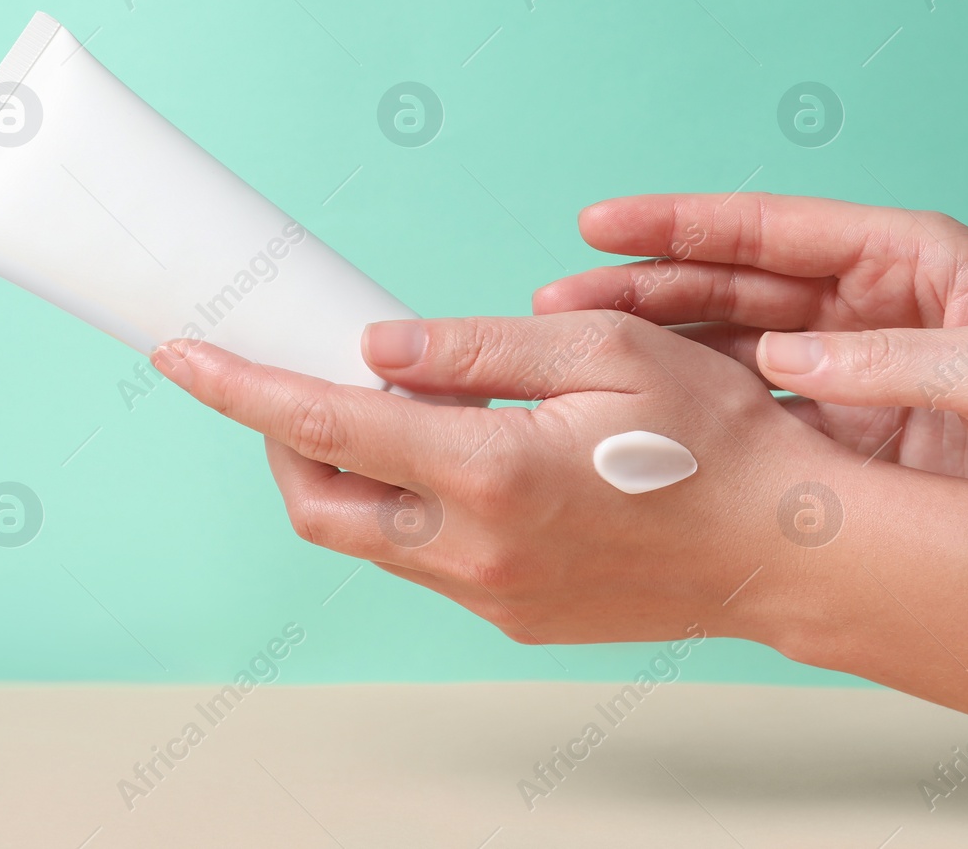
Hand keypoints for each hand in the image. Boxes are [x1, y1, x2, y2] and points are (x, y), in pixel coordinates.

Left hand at [149, 311, 851, 645]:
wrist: (783, 548)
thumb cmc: (716, 441)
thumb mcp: (601, 351)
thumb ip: (472, 350)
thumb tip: (378, 352)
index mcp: (488, 473)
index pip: (324, 425)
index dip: (241, 388)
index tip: (184, 358)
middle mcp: (473, 551)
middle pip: (320, 505)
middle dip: (284, 444)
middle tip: (304, 385)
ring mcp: (492, 596)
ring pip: (372, 539)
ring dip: (354, 478)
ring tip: (402, 414)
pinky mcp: (516, 617)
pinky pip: (429, 564)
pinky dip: (414, 510)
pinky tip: (465, 466)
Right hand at [533, 193, 967, 505]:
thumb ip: (897, 361)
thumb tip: (782, 358)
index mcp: (908, 259)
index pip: (773, 229)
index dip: (682, 225)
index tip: (602, 224)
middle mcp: (868, 303)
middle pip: (734, 284)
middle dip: (647, 288)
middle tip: (560, 301)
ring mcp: (855, 366)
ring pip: (732, 346)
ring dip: (658, 349)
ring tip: (577, 356)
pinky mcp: (854, 430)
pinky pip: (761, 412)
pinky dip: (702, 411)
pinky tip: (644, 420)